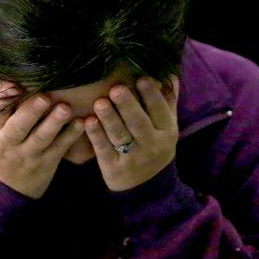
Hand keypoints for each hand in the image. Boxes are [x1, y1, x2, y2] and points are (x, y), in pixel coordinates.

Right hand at [0, 58, 84, 198]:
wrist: (4, 188)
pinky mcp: (46, 163)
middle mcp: (8, 142)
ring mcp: (28, 154)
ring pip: (41, 139)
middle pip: (18, 127)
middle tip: (45, 97)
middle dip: (31, 112)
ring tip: (65, 107)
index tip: (15, 81)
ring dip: (54, 123)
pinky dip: (71, 136)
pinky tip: (82, 122)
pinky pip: (59, 149)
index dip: (4, 96)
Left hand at [86, 76, 179, 191]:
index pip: (160, 110)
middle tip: (116, 88)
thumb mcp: (167, 127)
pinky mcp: (114, 168)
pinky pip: (104, 149)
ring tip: (100, 102)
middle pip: (138, 123)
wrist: (147, 186)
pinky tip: (88, 121)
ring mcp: (133, 158)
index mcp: (167, 131)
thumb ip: (168, 101)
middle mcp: (152, 145)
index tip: (141, 78)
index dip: (151, 95)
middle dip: (127, 105)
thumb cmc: (154, 145)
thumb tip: (169, 72)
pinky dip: (96, 135)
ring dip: (109, 118)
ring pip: (120, 135)